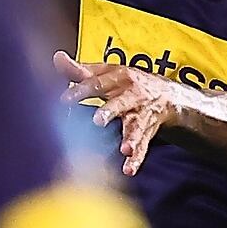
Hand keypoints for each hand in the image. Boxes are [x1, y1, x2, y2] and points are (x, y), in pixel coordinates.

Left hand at [55, 51, 178, 176]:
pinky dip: (137, 159)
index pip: (97, 84)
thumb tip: (57, 57)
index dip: (81, 91)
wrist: (169, 95)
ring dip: (131, 138)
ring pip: (136, 127)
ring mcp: (142, 114)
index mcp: (119, 78)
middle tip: (98, 121)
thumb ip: (81, 70)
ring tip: (125, 150)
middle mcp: (132, 95)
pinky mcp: (148, 131)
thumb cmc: (128, 82)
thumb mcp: (107, 72)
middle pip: (120, 103)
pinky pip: (144, 145)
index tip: (65, 100)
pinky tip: (129, 169)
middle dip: (110, 111)